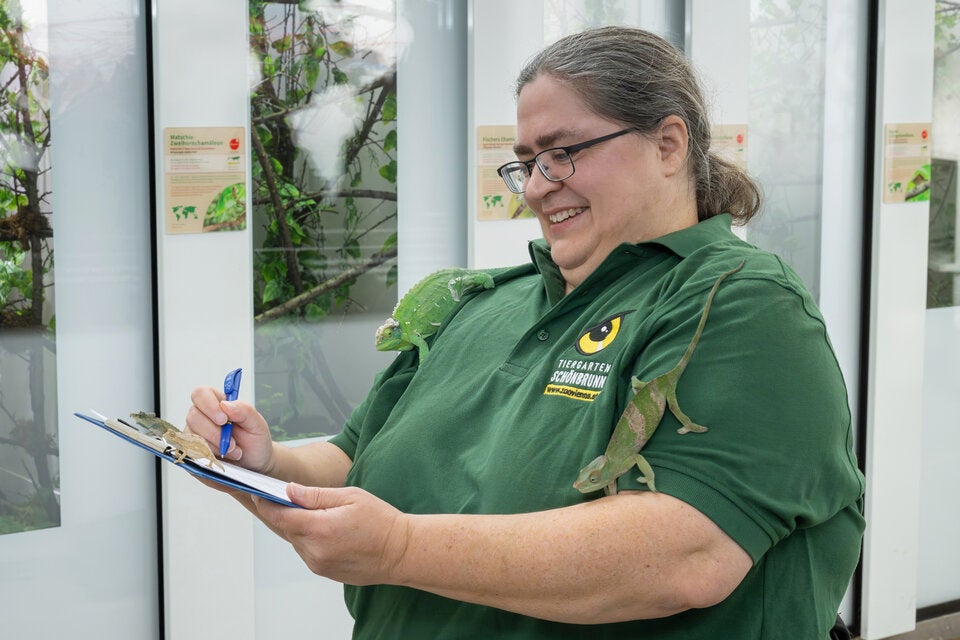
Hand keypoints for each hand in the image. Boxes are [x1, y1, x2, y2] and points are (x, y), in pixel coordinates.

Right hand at [186, 386, 275, 473]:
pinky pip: (192, 452)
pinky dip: (210, 456)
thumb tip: (225, 405)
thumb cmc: (255, 439)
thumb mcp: (257, 424)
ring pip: (192, 436)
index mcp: (217, 403)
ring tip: (234, 450)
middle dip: (213, 431)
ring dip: (214, 446)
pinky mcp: (193, 451)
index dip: (208, 405)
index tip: (224, 419)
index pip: (201, 394)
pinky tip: (224, 457)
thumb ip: (244, 410)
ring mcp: (195, 434)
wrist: (255, 461)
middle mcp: (202, 416)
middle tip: (232, 442)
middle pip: (193, 416)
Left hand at [253, 484, 409, 586]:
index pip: (280, 516)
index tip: (259, 493)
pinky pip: (307, 551)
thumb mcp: (350, 497)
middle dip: (283, 513)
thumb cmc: (381, 521)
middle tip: (284, 497)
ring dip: (298, 527)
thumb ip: (316, 495)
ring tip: (312, 513)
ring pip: (296, 541)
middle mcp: (315, 551)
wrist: (401, 552)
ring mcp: (319, 564)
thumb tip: (289, 491)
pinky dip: (309, 539)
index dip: (266, 504)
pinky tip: (324, 529)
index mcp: (321, 528)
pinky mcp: (324, 571)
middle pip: (286, 529)